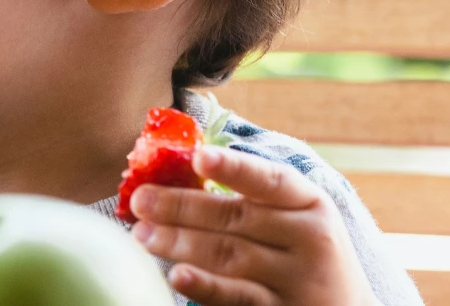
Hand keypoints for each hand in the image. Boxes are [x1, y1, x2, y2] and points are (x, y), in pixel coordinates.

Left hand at [128, 147, 377, 305]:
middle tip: (140, 201)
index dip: (234, 168)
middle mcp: (309, 239)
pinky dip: (205, 286)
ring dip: (181, 243)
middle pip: (237, 218)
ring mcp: (295, 280)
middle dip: (182, 207)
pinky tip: (177, 275)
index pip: (271, 180)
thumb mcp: (296, 220)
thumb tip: (177, 174)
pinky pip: (237, 298)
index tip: (198, 157)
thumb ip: (251, 199)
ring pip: (231, 256)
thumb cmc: (306, 255)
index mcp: (310, 204)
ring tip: (142, 234)